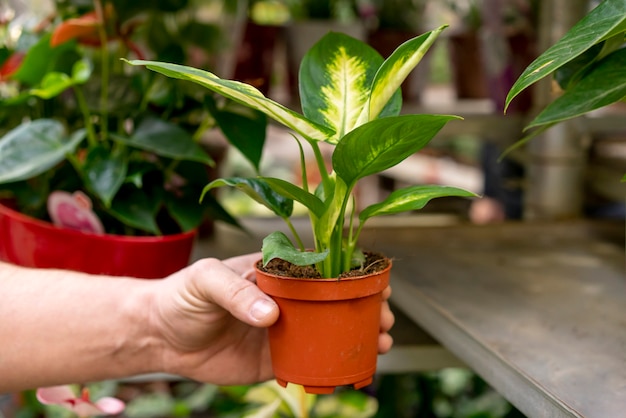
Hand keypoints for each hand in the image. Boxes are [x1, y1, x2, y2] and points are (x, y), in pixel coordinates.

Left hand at [151, 253, 394, 384]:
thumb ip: (236, 293)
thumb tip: (271, 315)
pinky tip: (351, 368)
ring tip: (382, 342)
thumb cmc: (181, 295)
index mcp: (275, 273)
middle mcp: (285, 301)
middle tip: (385, 317)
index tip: (377, 282)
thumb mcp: (205, 280)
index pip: (321, 269)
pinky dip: (332, 365)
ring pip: (328, 332)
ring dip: (357, 336)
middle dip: (365, 307)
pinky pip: (308, 361)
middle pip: (334, 302)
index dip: (352, 275)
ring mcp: (282, 331)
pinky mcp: (274, 360)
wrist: (160, 336)